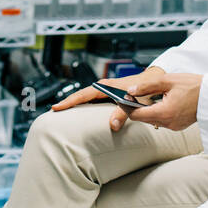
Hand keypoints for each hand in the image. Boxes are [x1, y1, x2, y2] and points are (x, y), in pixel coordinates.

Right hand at [51, 66, 168, 132]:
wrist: (153, 82)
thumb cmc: (144, 90)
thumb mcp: (133, 103)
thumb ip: (123, 114)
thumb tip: (112, 125)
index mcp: (105, 87)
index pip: (82, 95)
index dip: (69, 102)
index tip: (56, 108)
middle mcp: (103, 87)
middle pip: (80, 96)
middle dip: (67, 103)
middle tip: (53, 112)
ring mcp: (105, 91)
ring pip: (86, 98)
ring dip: (75, 104)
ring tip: (63, 113)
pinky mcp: (109, 95)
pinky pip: (92, 101)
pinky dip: (84, 106)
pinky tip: (80, 113)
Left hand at [127, 71, 202, 131]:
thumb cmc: (194, 86)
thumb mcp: (168, 80)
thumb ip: (147, 86)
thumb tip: (131, 91)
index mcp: (165, 113)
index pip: (137, 115)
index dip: (126, 106)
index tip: (121, 98)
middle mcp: (169, 123)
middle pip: (143, 118)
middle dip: (134, 108)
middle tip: (129, 95)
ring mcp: (174, 126)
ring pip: (152, 120)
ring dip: (145, 110)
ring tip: (140, 98)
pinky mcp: (178, 125)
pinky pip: (161, 120)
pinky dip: (156, 112)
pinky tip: (156, 102)